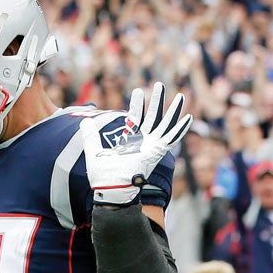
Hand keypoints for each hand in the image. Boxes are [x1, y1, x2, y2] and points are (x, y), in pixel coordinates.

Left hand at [80, 82, 192, 205]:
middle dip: (157, 100)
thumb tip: (84, 122)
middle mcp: (143, 142)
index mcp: (130, 141)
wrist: (110, 187)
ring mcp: (152, 146)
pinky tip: (188, 118)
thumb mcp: (93, 150)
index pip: (136, 118)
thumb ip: (90, 136)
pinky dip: (181, 129)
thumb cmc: (103, 175)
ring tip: (181, 95)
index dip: (137, 105)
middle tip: (160, 84)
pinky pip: (172, 139)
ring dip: (173, 110)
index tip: (138, 91)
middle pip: (153, 116)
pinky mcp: (157, 152)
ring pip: (165, 124)